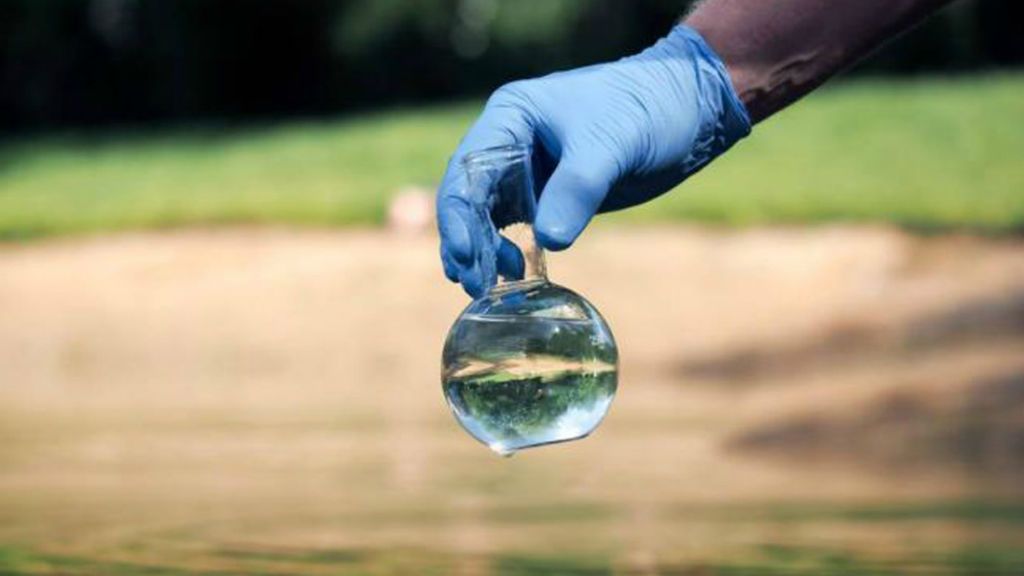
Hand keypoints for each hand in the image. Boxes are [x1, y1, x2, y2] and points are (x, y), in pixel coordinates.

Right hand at [437, 25, 750, 297]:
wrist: (688, 108)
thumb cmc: (647, 110)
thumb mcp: (612, 145)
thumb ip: (578, 189)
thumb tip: (549, 241)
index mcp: (512, 116)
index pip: (468, 169)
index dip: (459, 214)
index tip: (465, 254)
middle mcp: (510, 142)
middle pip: (469, 197)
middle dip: (467, 241)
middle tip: (474, 285)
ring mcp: (527, 170)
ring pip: (486, 216)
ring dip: (482, 252)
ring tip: (486, 289)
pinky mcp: (549, 194)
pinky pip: (516, 227)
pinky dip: (507, 253)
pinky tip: (512, 278)